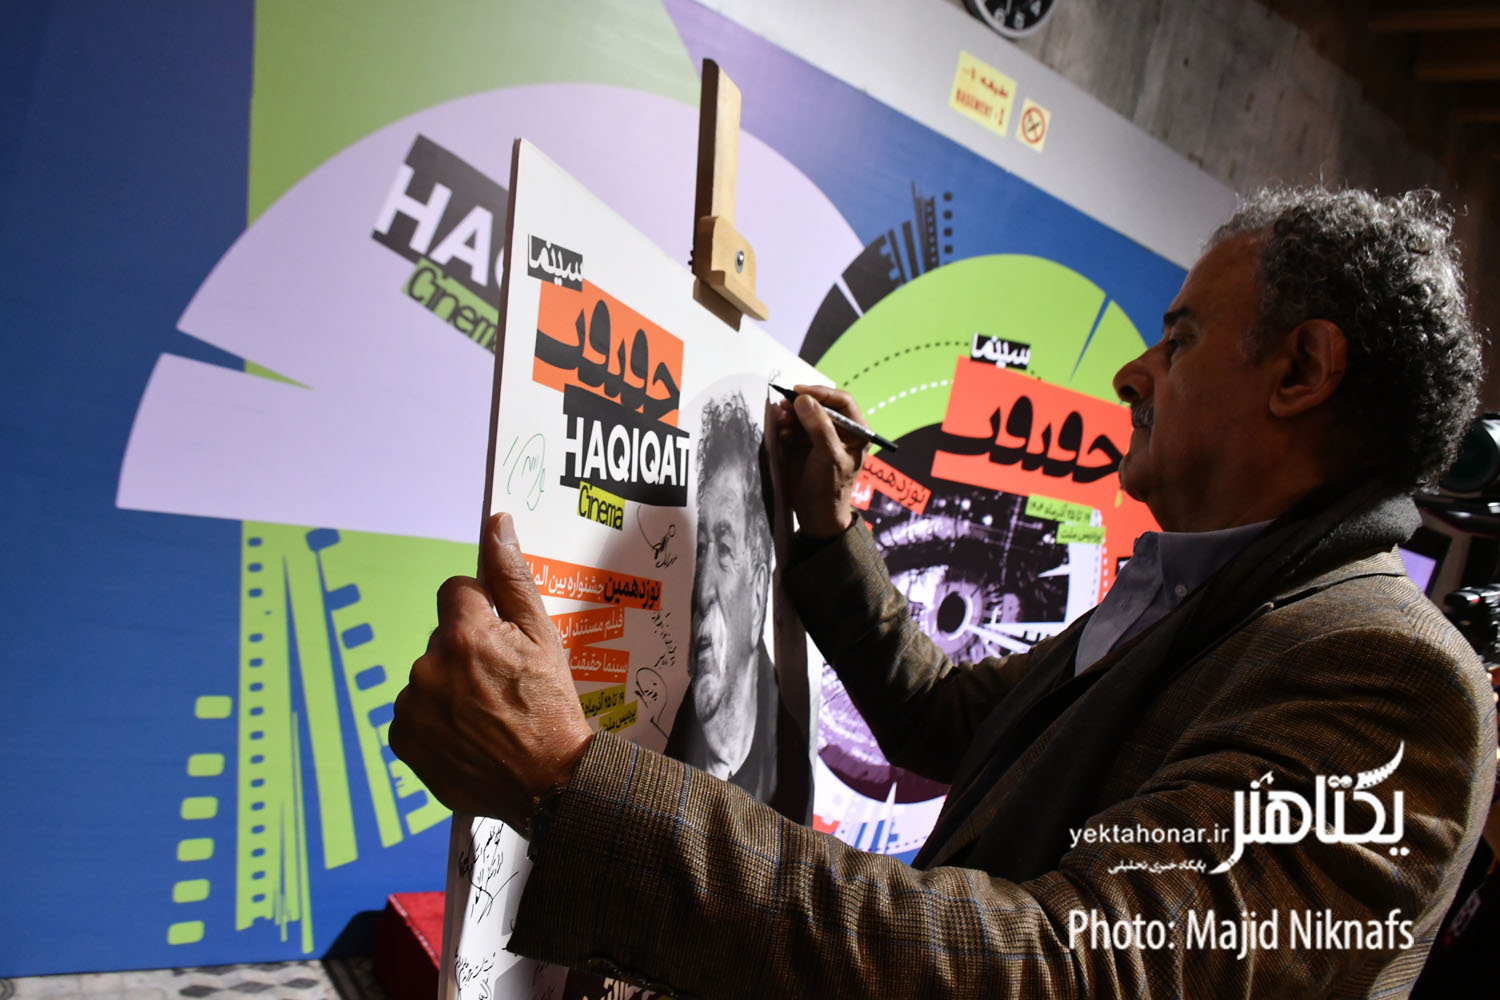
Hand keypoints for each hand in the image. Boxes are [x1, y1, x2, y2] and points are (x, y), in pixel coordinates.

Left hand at [389, 512, 593, 830]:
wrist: (547, 783)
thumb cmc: (551, 706)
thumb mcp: (543, 636)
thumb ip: (513, 578)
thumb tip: (497, 525)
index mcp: (464, 633)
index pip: (456, 592)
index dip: (481, 613)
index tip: (500, 641)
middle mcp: (430, 664)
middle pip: (443, 638)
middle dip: (467, 653)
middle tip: (502, 686)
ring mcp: (412, 704)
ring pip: (429, 675)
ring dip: (450, 688)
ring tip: (487, 716)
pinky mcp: (402, 737)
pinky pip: (414, 712)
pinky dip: (435, 720)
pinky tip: (467, 735)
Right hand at [772, 383, 868, 538]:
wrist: (815, 513)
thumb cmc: (830, 487)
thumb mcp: (828, 456)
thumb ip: (819, 427)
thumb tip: (804, 400)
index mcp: (857, 430)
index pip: (842, 401)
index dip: (821, 393)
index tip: (800, 392)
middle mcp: (840, 429)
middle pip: (821, 404)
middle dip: (802, 403)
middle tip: (785, 404)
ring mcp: (821, 435)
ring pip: (805, 413)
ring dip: (792, 413)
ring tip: (782, 420)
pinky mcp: (804, 442)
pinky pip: (794, 425)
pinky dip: (786, 425)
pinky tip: (782, 432)